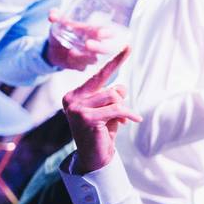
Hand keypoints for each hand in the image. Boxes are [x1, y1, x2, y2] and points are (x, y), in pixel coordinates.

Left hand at [45, 11, 115, 69]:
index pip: (107, 33)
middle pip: (104, 49)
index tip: (101, 33)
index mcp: (93, 32)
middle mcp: (94, 45)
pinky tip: (69, 58)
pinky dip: (75, 63)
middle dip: (98, 47)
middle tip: (88, 44)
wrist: (54, 47)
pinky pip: (81, 67)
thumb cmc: (63, 31)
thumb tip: (52, 15)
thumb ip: (56, 16)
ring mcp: (88, 56)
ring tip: (72, 52)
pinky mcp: (81, 65)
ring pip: (93, 60)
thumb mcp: (59, 22)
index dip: (107, 33)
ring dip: (84, 57)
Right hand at [61, 47, 141, 173]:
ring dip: (123, 109)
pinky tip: (132, 121)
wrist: (95, 157)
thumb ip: (112, 95)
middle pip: (110, 88)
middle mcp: (71, 99)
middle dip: (121, 101)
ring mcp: (76, 108)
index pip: (98, 75)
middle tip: (122, 116)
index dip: (115, 61)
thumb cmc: (101, 132)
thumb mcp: (108, 110)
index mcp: (74, 94)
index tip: (129, 46)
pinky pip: (116, 109)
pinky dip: (128, 114)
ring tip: (121, 121)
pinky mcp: (85, 118)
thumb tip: (121, 87)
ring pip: (113, 96)